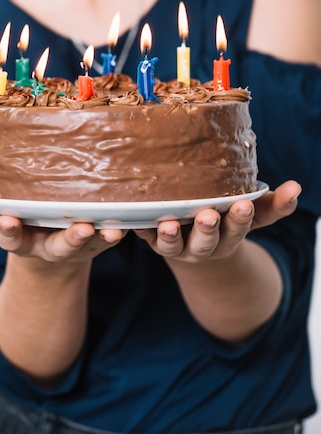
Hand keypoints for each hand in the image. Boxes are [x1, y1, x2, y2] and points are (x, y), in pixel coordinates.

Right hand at [0, 204, 125, 263]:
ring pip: (65, 244)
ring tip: (84, 228)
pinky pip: (102, 240)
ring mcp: (63, 245)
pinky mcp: (92, 243)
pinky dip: (111, 235)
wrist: (61, 254)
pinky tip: (118, 228)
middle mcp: (33, 242)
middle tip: (8, 222)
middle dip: (12, 233)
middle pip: (19, 242)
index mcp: (10, 232)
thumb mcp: (1, 217)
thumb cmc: (31, 223)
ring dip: (73, 237)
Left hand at [135, 180, 300, 263]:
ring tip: (171, 223)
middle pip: (207, 242)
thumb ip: (274, 204)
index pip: (238, 230)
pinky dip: (139, 230)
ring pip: (173, 246)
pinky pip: (143, 237)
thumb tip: (297, 187)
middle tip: (209, 214)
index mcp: (228, 237)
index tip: (243, 204)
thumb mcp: (253, 214)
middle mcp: (203, 246)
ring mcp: (176, 246)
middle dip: (209, 229)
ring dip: (172, 235)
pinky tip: (135, 220)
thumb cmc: (227, 220)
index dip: (240, 219)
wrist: (196, 244)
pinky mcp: (152, 240)